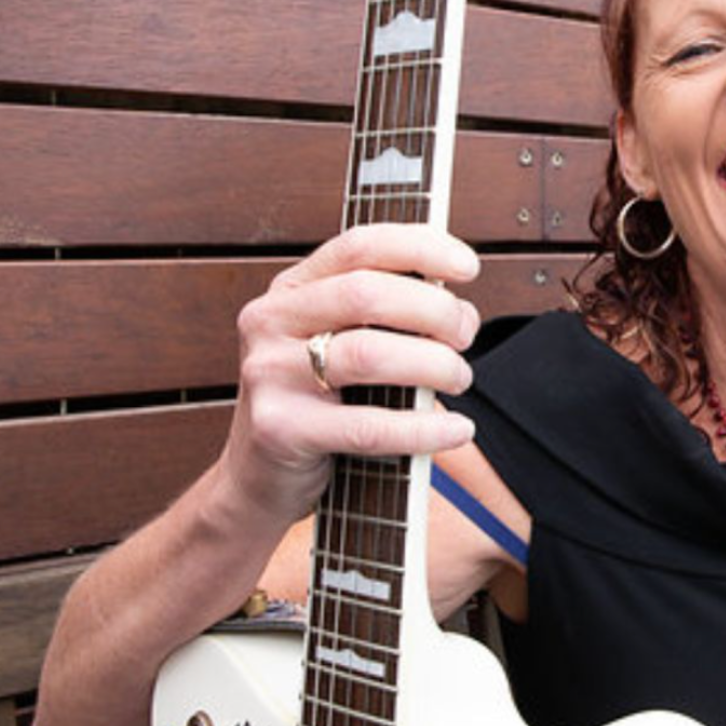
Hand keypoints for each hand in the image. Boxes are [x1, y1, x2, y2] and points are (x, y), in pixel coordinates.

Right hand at [220, 224, 479, 523]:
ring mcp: (269, 373)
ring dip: (434, 363)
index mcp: (291, 289)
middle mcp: (271, 321)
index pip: (359, 246)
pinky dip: (424, 428)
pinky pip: (368, 425)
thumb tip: (461, 311)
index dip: (421, 247)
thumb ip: (390, 318)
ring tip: (459, 378)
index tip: (468, 267)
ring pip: (369, 353)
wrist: (258, 479)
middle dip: (434, 310)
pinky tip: (457, 429)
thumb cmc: (322, 405)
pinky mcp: (279, 429)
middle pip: (367, 294)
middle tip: (466, 336)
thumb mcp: (342, 345)